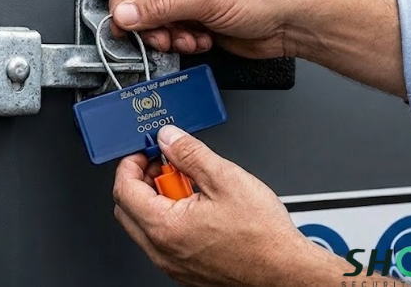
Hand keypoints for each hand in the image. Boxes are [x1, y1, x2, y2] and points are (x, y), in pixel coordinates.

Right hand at [109, 0, 405, 96]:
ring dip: (169, 36)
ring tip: (188, 37)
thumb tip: (125, 13)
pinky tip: (201, 39)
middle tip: (161, 35)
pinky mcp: (196, 20)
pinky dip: (182, 42)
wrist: (290, 23)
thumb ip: (159, 7)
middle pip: (143, 1)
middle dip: (151, 23)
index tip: (123, 21)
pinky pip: (173, 34)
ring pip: (156, 22)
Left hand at [112, 125, 306, 286]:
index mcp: (165, 227)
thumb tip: (169, 138)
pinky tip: (198, 207)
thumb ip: (189, 154)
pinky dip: (170, 219)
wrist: (286, 272)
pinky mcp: (185, 271)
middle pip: (128, 208)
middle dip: (141, 180)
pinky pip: (163, 240)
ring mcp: (172, 264)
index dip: (131, 163)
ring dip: (157, 200)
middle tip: (165, 165)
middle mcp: (162, 251)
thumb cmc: (262, 237)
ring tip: (190, 185)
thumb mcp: (225, 178)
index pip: (123, 189)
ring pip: (145, 226)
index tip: (145, 152)